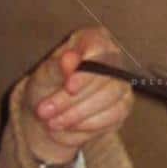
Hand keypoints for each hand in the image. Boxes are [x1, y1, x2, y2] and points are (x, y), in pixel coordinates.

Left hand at [20, 27, 134, 167]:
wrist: (49, 114)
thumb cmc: (46, 87)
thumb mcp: (43, 76)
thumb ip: (57, 67)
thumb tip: (70, 58)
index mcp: (91, 41)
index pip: (99, 47)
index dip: (86, 70)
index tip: (69, 87)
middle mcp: (111, 59)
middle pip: (104, 76)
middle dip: (72, 98)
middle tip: (45, 111)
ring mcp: (120, 83)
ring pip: (109, 98)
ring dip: (77, 113)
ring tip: (52, 121)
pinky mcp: (123, 105)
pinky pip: (113, 115)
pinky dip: (88, 124)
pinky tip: (70, 126)